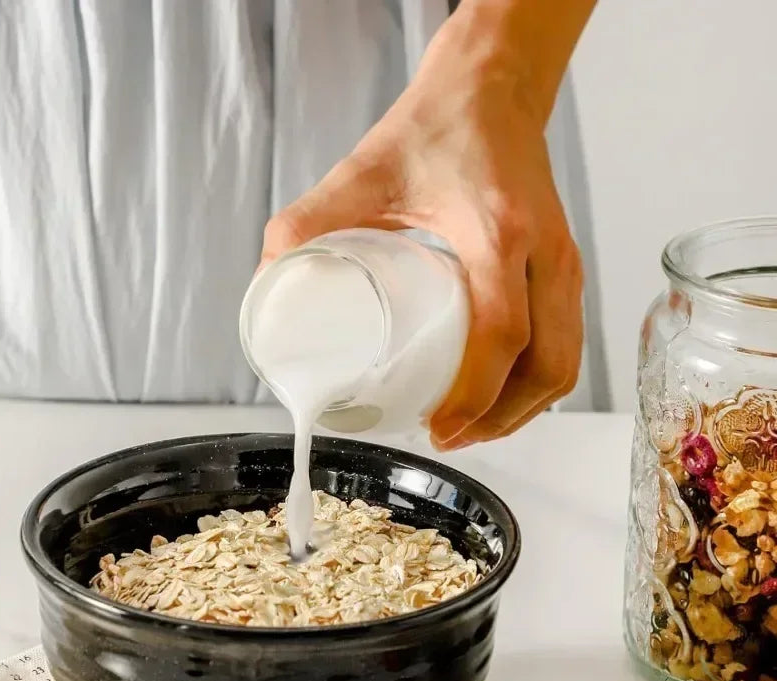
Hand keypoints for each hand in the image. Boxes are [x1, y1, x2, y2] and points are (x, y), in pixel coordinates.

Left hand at [259, 10, 584, 448]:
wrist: (491, 89)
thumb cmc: (432, 130)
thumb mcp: (357, 175)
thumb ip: (303, 228)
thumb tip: (268, 288)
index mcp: (499, 233)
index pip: (502, 336)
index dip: (473, 396)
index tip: (437, 428)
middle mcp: (547, 253)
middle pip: (546, 367)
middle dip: (498, 420)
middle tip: (445, 438)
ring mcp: (564, 263)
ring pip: (564, 364)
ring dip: (520, 411)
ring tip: (468, 429)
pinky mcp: (565, 270)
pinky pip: (565, 345)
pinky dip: (534, 385)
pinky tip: (496, 398)